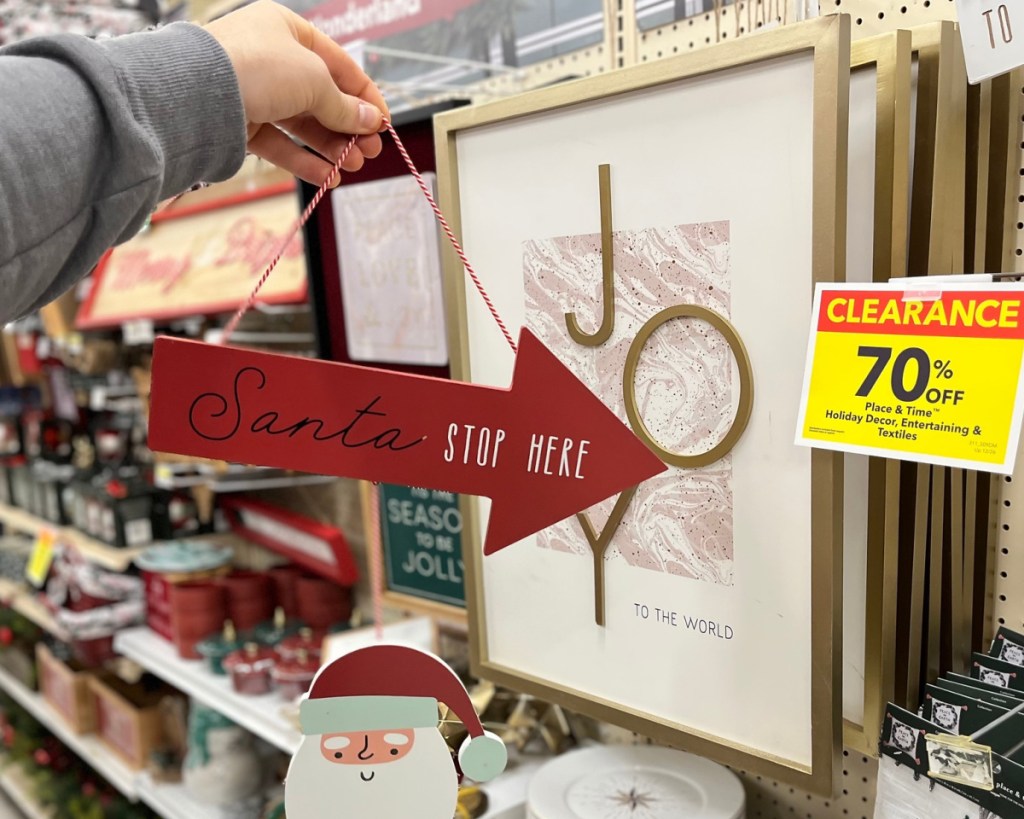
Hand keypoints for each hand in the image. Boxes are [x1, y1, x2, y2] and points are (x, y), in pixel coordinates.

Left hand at [205, 0, 389, 185]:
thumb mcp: (315, 82)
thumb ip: (345, 106)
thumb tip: (372, 121)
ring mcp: (255, 92)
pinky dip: (305, 161)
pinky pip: (281, 144)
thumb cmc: (257, 66)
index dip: (365, 96)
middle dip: (348, 127)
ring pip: (302, 124)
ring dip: (331, 147)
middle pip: (322, 98)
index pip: (339, 65)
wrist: (197, 92)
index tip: (384, 124)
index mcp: (288, 31)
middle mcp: (271, 58)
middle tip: (370, 152)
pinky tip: (327, 177)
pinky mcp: (241, 124)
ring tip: (351, 166)